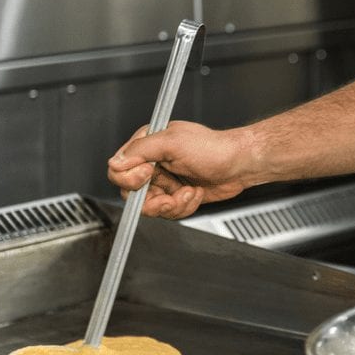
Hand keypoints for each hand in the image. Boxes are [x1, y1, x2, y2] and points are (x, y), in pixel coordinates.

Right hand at [107, 121, 249, 218]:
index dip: (131, 178)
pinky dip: (183, 206)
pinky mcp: (176, 195)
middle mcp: (154, 163)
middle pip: (132, 193)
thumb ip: (141, 151)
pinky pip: (168, 211)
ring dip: (172, 204)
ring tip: (188, 193)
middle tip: (170, 196)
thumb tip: (115, 162)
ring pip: (150, 206)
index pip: (119, 168)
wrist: (240, 165)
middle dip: (153, 200)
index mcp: (148, 145)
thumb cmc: (214, 148)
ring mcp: (165, 181)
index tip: (150, 174)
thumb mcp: (173, 143)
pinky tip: (195, 194)